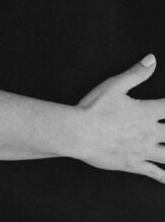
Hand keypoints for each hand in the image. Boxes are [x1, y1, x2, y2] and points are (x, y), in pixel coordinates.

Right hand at [76, 54, 164, 181]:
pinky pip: (154, 172)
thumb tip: (152, 59)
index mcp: (146, 112)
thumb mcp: (114, 85)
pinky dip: (164, 176)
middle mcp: (149, 133)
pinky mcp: (133, 164)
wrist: (79, 133)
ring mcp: (143, 150)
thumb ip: (136, 73)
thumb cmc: (95, 107)